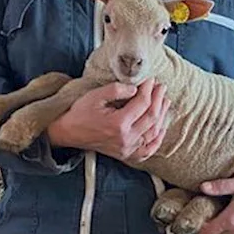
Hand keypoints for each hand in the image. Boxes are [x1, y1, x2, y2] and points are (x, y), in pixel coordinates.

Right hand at [47, 80, 168, 163]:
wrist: (68, 133)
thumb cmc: (80, 113)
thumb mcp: (95, 95)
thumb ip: (116, 90)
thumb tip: (136, 88)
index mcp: (118, 124)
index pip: (142, 103)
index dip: (149, 89)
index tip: (150, 79)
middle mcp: (126, 139)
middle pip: (152, 117)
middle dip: (158, 99)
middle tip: (161, 87)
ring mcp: (127, 149)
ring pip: (153, 133)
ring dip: (162, 116)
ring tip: (165, 101)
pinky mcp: (126, 154)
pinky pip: (148, 150)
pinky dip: (158, 140)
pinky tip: (161, 128)